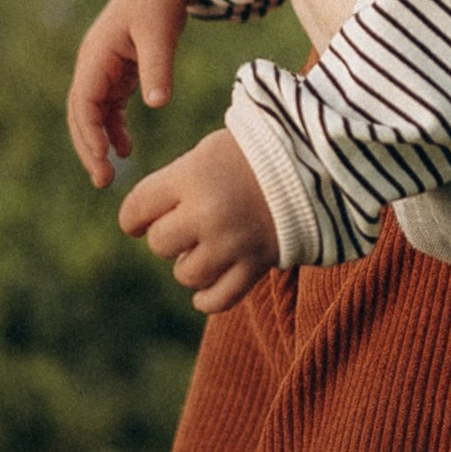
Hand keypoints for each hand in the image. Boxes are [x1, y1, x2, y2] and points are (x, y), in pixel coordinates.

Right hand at [68, 0, 191, 185]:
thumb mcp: (160, 33)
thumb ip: (157, 68)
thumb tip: (157, 103)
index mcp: (95, 57)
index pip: (84, 105)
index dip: (90, 136)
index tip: (103, 162)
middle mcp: (93, 65)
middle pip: (81, 114)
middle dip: (89, 147)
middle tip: (103, 181)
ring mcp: (104, 67)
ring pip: (93, 113)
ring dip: (100, 141)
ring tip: (113, 172)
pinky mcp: (119, 68)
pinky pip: (109, 105)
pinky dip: (114, 127)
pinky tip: (127, 148)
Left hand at [118, 128, 279, 316]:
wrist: (317, 164)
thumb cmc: (256, 152)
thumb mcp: (210, 152)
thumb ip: (174, 182)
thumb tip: (141, 217)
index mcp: (192, 177)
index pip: (135, 210)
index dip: (133, 218)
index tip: (139, 220)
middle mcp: (209, 212)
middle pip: (159, 244)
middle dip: (168, 236)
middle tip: (186, 225)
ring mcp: (234, 243)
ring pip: (187, 274)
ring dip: (190, 265)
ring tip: (206, 248)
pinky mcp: (256, 264)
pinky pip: (218, 299)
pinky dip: (207, 298)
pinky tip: (205, 289)